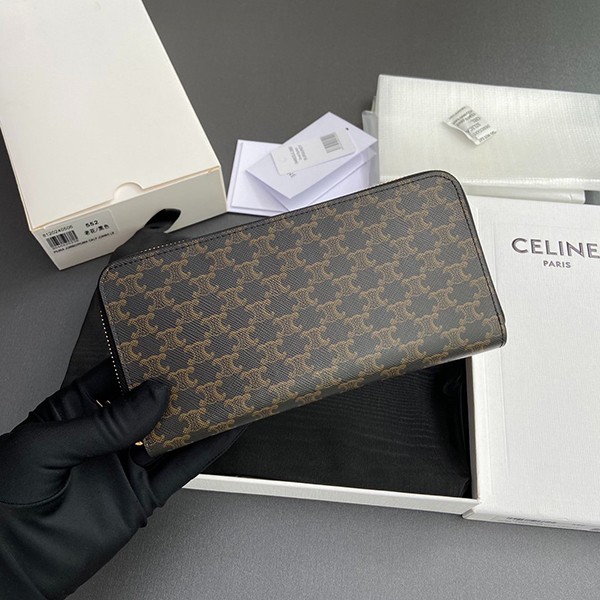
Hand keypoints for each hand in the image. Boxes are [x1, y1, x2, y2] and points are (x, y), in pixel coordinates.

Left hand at [0, 361, 242, 598]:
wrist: (7, 567)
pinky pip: (179, 470)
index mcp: (74, 412)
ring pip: (172, 435)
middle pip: (151, 403)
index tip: (170, 345)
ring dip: (200, 416)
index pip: (116, 376)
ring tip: (226, 394)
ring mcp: (124, 465)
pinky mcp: (141, 496)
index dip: (144, 360)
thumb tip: (151, 395)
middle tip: (207, 366)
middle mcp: (104, 436)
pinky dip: (204, 452)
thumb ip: (103, 423)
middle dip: (179, 385)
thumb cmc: (3, 501)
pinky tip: (222, 433)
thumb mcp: (46, 447)